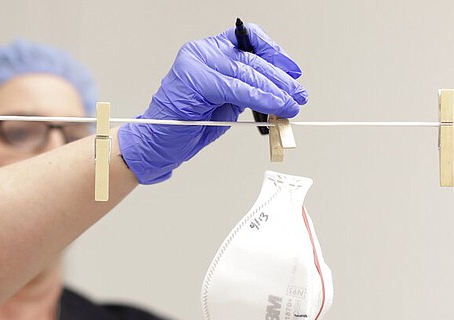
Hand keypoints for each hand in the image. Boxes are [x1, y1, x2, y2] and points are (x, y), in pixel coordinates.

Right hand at [118, 22, 307, 183]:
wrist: (155, 144)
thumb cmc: (186, 126)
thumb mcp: (224, 104)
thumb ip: (246, 92)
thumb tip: (280, 92)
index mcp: (208, 52)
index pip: (248, 42)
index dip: (275, 53)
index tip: (293, 71)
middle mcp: (201, 53)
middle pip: (250, 60)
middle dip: (280, 80)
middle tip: (298, 94)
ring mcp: (195, 64)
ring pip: (246, 73)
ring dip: (275, 91)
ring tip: (291, 104)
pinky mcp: (194, 80)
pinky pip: (236, 88)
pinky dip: (259, 99)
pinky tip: (275, 107)